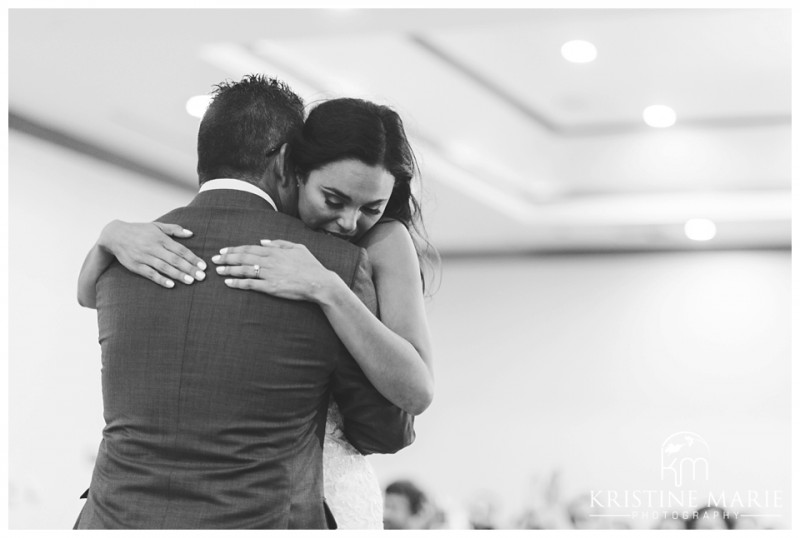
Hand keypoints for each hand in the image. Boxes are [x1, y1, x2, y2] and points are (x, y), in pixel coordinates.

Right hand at [99, 220, 206, 287]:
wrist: (114, 235)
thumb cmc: (139, 230)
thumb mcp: (156, 226)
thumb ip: (174, 229)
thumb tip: (191, 233)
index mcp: (160, 238)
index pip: (180, 249)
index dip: (193, 258)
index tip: (203, 266)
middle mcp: (153, 247)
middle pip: (174, 259)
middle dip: (189, 268)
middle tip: (202, 276)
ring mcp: (144, 257)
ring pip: (164, 267)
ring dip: (178, 275)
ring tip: (191, 281)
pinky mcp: (136, 266)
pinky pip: (150, 274)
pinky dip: (161, 280)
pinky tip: (171, 285)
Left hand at [212, 239, 339, 301]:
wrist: (319, 282)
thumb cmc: (311, 265)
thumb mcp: (298, 247)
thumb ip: (279, 243)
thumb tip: (263, 241)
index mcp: (275, 250)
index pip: (249, 248)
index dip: (234, 249)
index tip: (223, 250)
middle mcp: (270, 260)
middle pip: (243, 258)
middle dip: (226, 258)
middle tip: (214, 259)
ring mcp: (269, 274)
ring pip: (244, 270)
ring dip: (229, 269)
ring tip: (218, 271)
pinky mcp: (270, 287)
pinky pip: (250, 284)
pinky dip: (238, 282)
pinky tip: (228, 282)